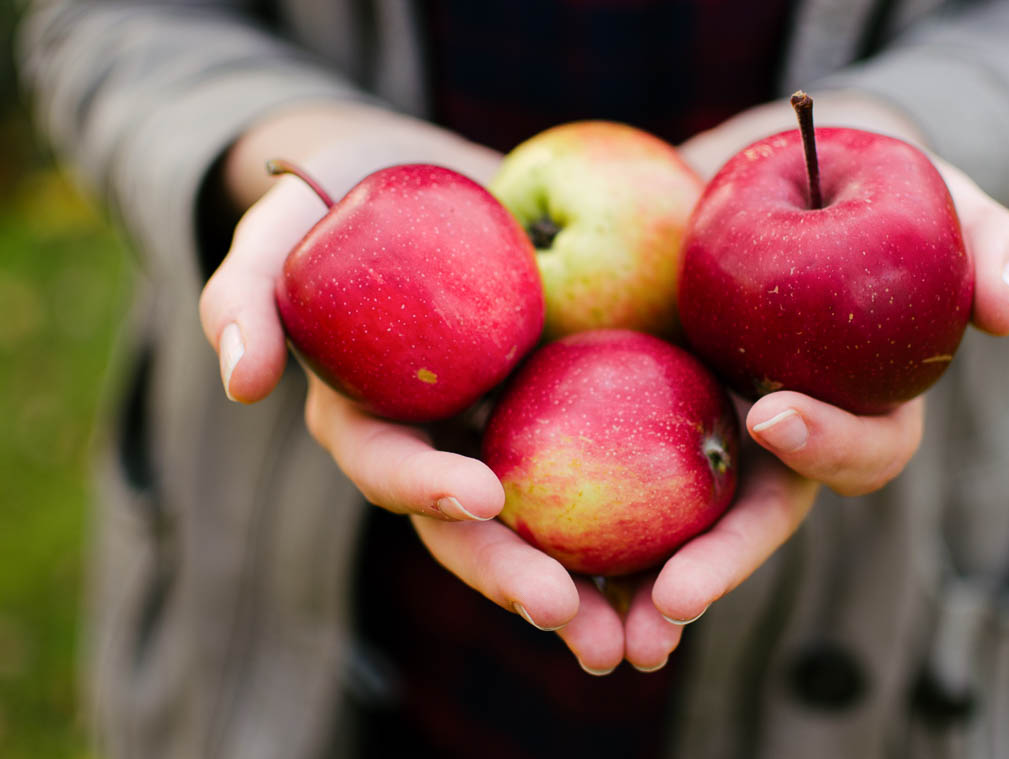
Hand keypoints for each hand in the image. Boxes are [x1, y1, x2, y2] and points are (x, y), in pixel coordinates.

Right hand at [197, 103, 624, 670]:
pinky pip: (604, 472)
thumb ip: (245, 292)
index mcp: (371, 420)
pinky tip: (688, 556)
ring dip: (584, 587)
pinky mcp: (566, 415)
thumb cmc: (343, 196)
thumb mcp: (282, 225)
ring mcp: (506, 434)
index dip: (426, 486)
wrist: (431, 180)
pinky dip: (640, 522)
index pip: (389, 466)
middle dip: (510, 575)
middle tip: (565, 614)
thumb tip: (244, 384)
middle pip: (471, 528)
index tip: (482, 494)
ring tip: (636, 635)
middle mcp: (439, 445)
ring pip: (544, 527)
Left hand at [617, 95, 1008, 669]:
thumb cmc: (872, 193)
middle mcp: (780, 437)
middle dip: (719, 565)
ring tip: (600, 630)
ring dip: (642, 581)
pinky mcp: (641, 403)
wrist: (776, 173)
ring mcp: (710, 427)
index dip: (824, 443)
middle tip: (670, 599)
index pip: (855, 451)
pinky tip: (523, 538)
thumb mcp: (943, 204)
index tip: (770, 412)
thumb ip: (989, 246)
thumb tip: (1002, 314)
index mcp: (854, 408)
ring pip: (680, 523)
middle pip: (755, 519)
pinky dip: (577, 515)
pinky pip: (608, 469)